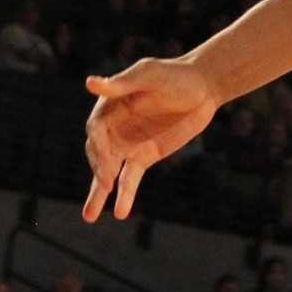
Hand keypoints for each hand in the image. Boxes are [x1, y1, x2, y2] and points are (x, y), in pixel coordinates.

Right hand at [82, 56, 223, 220]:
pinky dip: (125, 195)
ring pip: (107, 172)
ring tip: (89, 217)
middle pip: (99, 152)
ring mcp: (127, 145)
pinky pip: (130, 179)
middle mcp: (113, 128)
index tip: (106, 160)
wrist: (203, 87)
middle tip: (105, 186)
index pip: (96, 129)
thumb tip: (90, 83)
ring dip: (98, 193)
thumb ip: (122, 83)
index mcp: (109, 106)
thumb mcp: (150, 74)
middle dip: (100, 169)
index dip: (98, 146)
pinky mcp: (144, 157)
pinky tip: (121, 212)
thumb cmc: (174, 74)